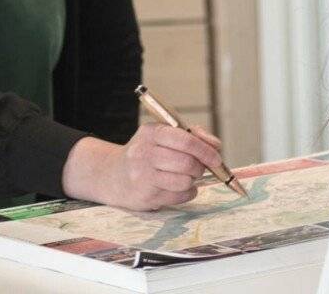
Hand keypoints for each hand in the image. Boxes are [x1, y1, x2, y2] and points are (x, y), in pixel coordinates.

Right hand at [61, 124, 222, 210]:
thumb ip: (191, 135)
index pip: (185, 140)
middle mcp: (144, 153)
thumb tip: (215, 145)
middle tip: (199, 168)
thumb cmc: (146, 153)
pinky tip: (177, 188)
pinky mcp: (144, 196)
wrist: (112, 175)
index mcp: (152, 132)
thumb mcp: (162, 135)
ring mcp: (142, 176)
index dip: (205, 150)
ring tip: (185, 177)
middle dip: (199, 167)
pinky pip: (178, 197)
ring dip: (192, 181)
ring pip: (183, 181)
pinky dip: (186, 193)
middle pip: (186, 162)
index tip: (216, 158)